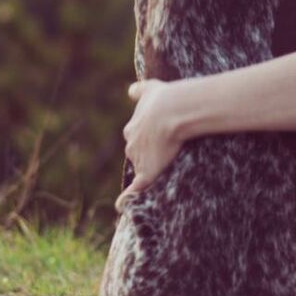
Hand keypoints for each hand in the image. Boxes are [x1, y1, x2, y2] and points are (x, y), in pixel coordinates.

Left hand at [115, 79, 180, 210]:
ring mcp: (138, 160)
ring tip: (166, 173)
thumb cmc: (166, 99)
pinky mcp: (146, 173)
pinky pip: (135, 189)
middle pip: (137, 155)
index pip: (137, 139)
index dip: (148, 141)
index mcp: (132, 128)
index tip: (159, 141)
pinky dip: (127, 199)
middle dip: (148, 156)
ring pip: (141, 169)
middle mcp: (131, 145)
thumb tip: (130, 91)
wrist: (174, 111)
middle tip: (167, 153)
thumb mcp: (150, 88)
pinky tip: (121, 206)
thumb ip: (139, 90)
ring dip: (148, 172)